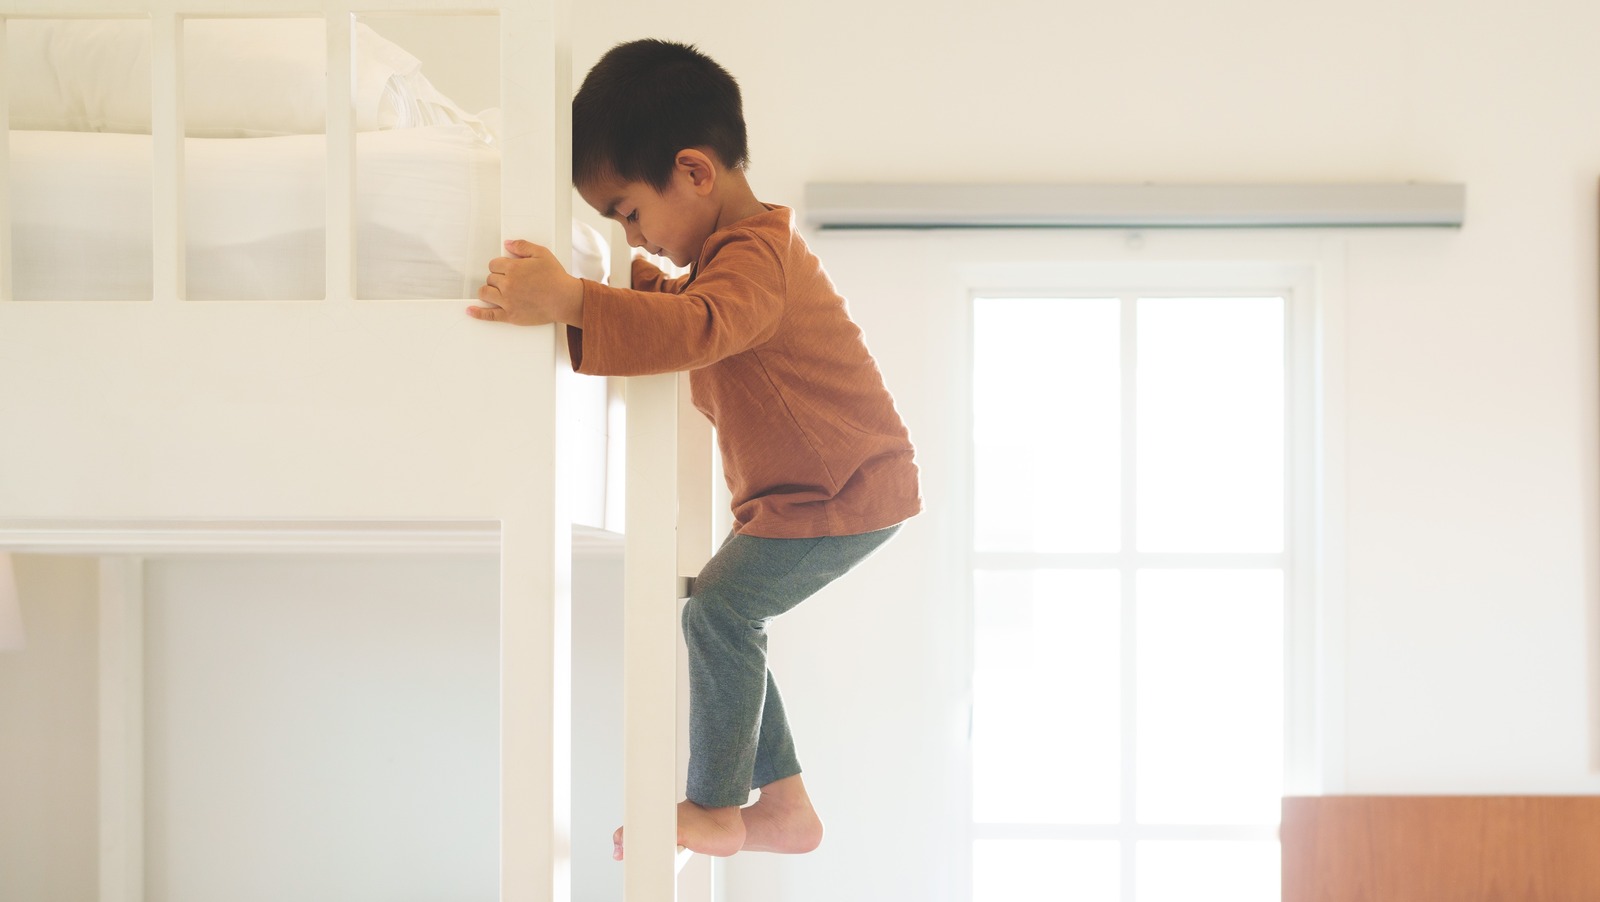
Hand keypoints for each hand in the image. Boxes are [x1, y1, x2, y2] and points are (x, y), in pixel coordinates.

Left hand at [469, 239, 583, 325]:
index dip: (500, 266)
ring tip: (496, 291)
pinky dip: (477, 313)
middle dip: (497, 278)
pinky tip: (470, 310)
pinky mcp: (510, 315)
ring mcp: (507, 301)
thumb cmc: (556, 278)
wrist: (565, 299)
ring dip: (488, 291)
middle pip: (490, 278)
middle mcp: (507, 284)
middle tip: (510, 281)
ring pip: (485, 293)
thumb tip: (508, 244)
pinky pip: (489, 315)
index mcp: (513, 268)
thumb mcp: (542, 254)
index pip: (494, 264)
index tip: (506, 269)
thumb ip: (523, 246)